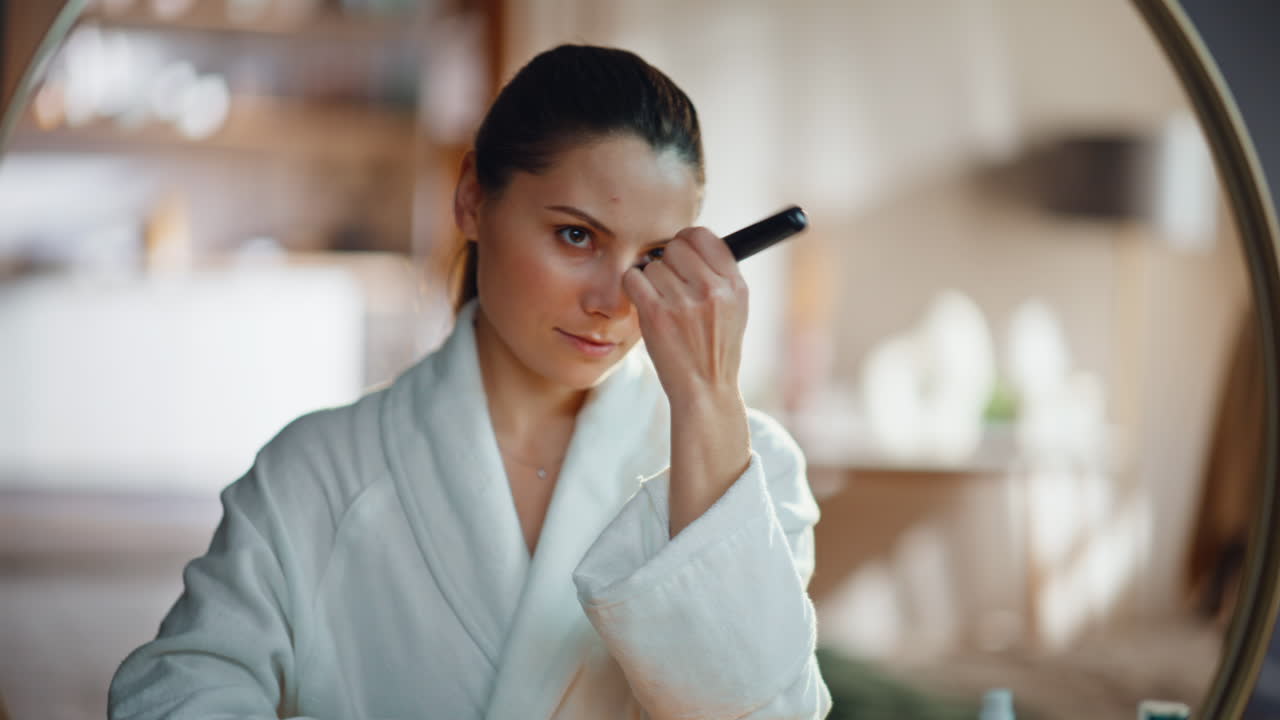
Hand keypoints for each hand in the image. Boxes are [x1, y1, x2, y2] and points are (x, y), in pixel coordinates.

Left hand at [622, 226, 748, 404]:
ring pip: (653, 265)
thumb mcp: (735, 308)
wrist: (706, 389)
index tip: (682, 254)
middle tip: (670, 285)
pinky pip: (633, 277)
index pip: (704, 236)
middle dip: (668, 262)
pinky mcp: (657, 313)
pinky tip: (644, 303)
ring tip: (663, 304)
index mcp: (734, 285)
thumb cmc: (715, 348)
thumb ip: (719, 274)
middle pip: (676, 246)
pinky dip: (633, 287)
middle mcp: (712, 290)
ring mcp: (684, 302)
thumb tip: (690, 240)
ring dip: (652, 281)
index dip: (687, 241)